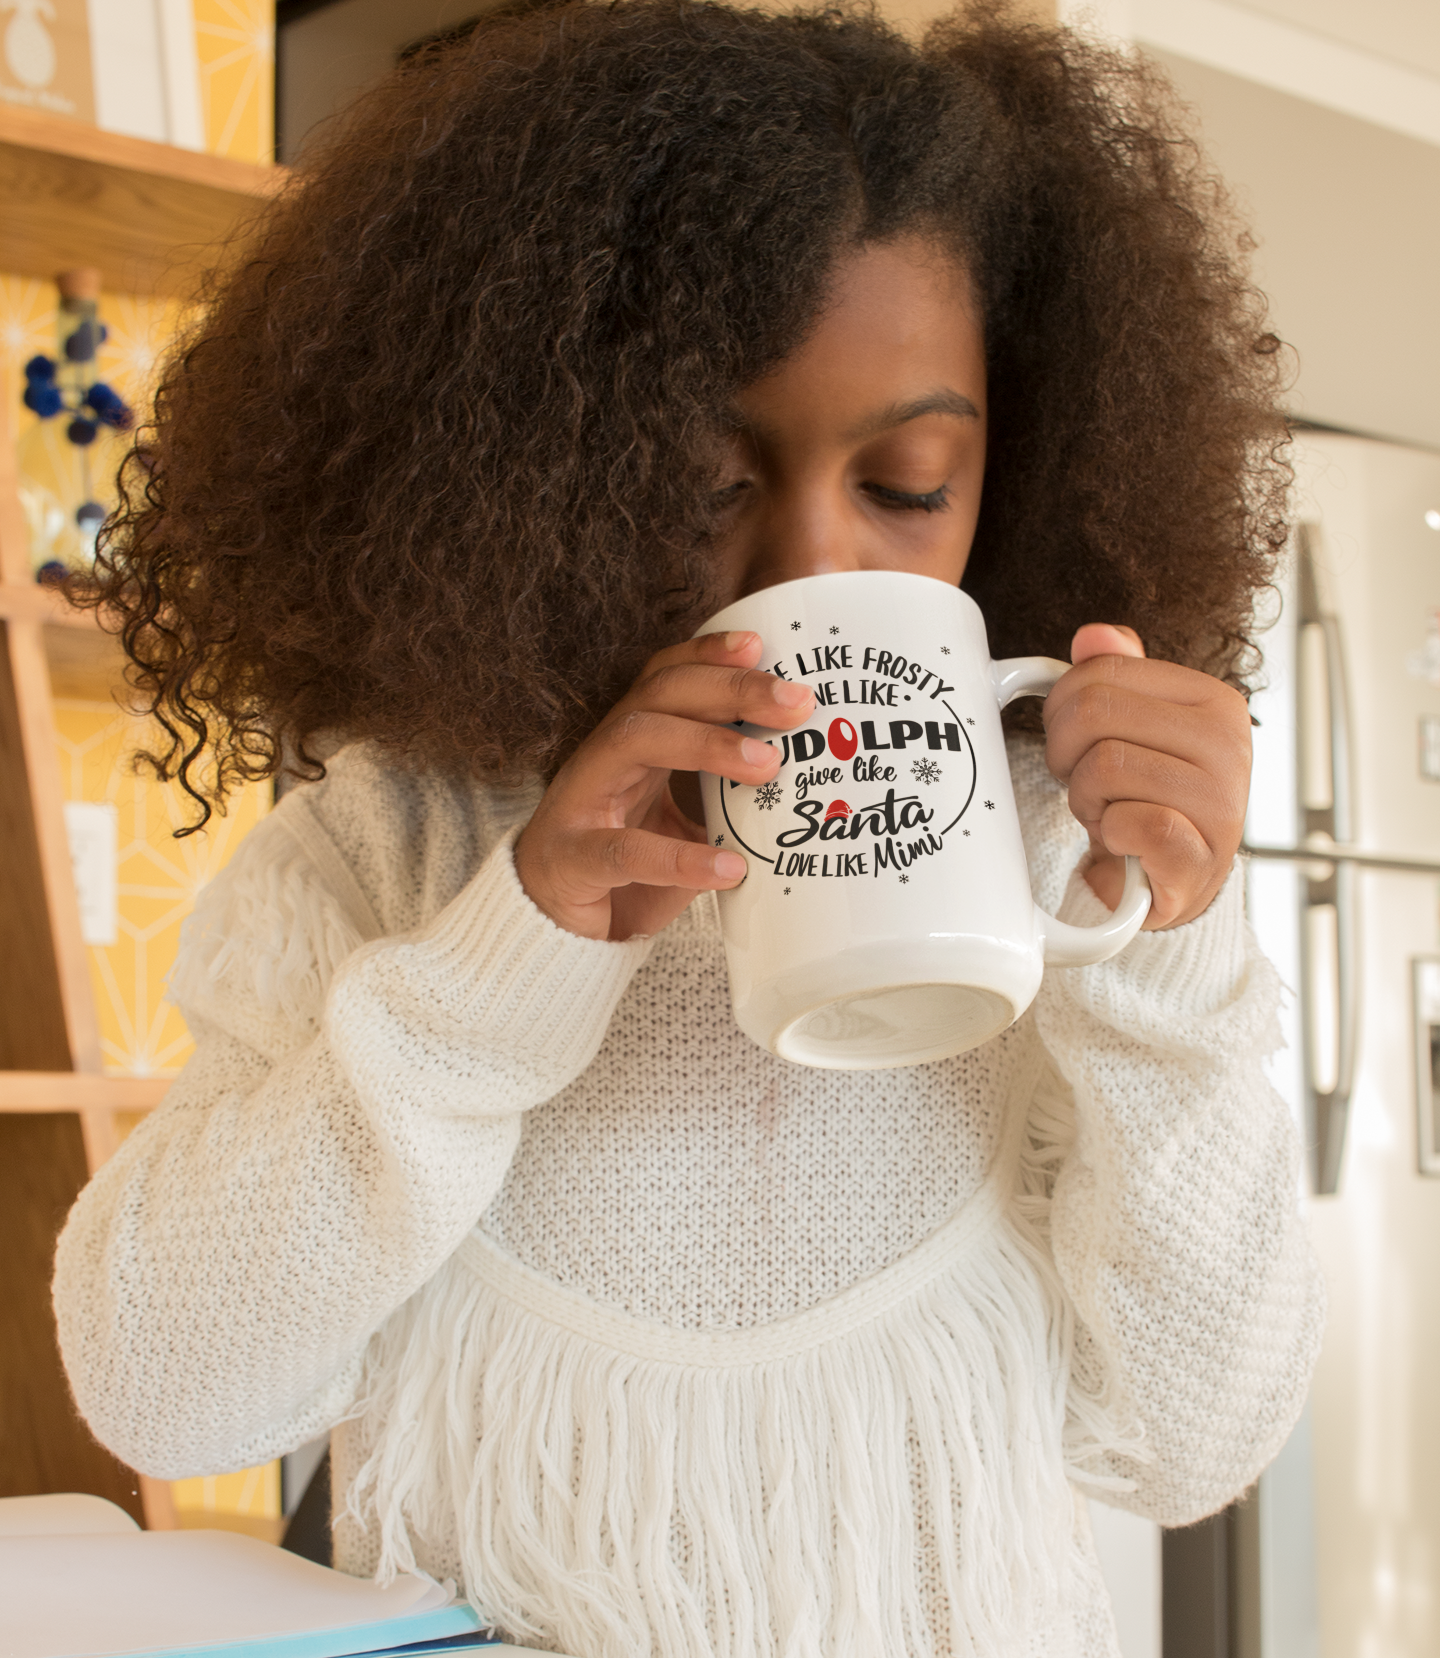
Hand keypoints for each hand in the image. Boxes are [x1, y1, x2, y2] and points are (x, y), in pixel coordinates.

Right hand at [514, 632, 815, 940]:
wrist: (551, 932)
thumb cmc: (623, 873)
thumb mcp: (682, 827)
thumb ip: (725, 807)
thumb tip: (807, 798)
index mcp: (630, 745)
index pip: (665, 678)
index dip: (707, 654)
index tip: (761, 645)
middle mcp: (602, 758)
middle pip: (659, 694)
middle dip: (729, 689)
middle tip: (795, 701)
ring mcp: (581, 803)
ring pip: (634, 741)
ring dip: (705, 744)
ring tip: (768, 766)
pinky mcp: (573, 859)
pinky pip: (625, 850)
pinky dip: (680, 859)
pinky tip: (729, 867)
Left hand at [1042, 624, 1251, 928]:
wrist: (1166, 880)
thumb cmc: (1146, 801)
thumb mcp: (1127, 730)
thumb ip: (1116, 676)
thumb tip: (1095, 635)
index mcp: (1213, 700)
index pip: (1102, 671)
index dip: (1061, 707)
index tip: (1072, 741)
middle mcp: (1227, 743)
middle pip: (1094, 712)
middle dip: (1067, 753)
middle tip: (1086, 782)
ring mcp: (1222, 800)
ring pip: (1104, 766)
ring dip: (1086, 799)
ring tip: (1110, 812)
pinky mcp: (1200, 854)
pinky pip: (1128, 821)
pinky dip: (1109, 833)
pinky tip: (1125, 840)